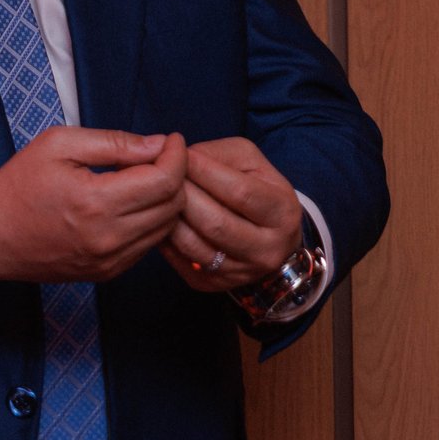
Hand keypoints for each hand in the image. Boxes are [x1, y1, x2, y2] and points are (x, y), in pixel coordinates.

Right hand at [0, 128, 188, 284]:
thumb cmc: (18, 185)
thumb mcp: (57, 145)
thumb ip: (112, 142)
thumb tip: (157, 144)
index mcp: (95, 202)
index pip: (164, 180)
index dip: (176, 155)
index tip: (172, 139)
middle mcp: (108, 237)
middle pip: (173, 205)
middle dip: (176, 174)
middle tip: (160, 155)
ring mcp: (110, 260)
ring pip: (167, 227)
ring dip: (167, 199)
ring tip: (147, 177)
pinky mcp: (108, 272)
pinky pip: (149, 245)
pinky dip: (152, 221)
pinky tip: (133, 203)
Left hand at [161, 136, 303, 292]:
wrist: (263, 237)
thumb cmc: (253, 189)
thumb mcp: (247, 162)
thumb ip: (218, 154)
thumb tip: (182, 158)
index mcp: (282, 213)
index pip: (240, 193)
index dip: (204, 171)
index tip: (178, 154)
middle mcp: (266, 250)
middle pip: (215, 223)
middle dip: (182, 194)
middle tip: (160, 174)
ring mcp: (240, 273)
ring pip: (193, 245)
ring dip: (168, 216)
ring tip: (156, 195)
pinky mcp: (211, 285)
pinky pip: (179, 260)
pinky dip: (163, 237)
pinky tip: (159, 218)